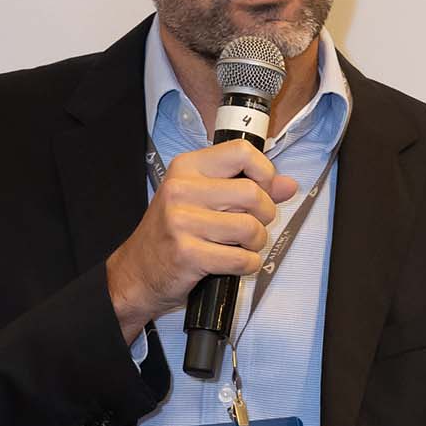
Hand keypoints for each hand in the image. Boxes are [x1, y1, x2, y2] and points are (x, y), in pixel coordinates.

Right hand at [106, 143, 299, 340]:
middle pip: (253, 193)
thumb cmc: (172, 234)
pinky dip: (247, 265)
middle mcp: (181, 190)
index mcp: (187, 168)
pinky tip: (234, 263)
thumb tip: (288, 185)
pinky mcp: (188, 254)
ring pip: (251, 228)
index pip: (242, 152)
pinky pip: (241, 259)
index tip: (264, 190)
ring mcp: (182, 222)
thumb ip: (247, 187)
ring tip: (242, 246)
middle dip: (265, 215)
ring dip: (256, 244)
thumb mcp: (203, 200)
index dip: (264, 172)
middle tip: (252, 226)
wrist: (137, 273)